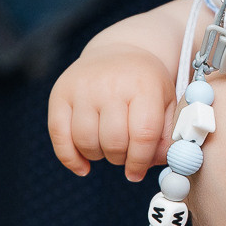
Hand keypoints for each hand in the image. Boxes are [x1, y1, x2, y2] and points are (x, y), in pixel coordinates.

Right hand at [48, 43, 174, 180]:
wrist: (118, 52)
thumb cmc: (145, 85)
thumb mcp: (166, 103)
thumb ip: (166, 136)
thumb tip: (154, 164)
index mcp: (143, 86)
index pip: (143, 134)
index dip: (140, 161)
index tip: (137, 173)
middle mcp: (111, 84)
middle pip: (113, 142)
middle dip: (120, 159)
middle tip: (124, 155)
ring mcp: (83, 88)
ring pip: (86, 142)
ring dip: (98, 156)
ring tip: (107, 148)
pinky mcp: (60, 93)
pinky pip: (59, 136)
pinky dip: (70, 158)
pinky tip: (83, 166)